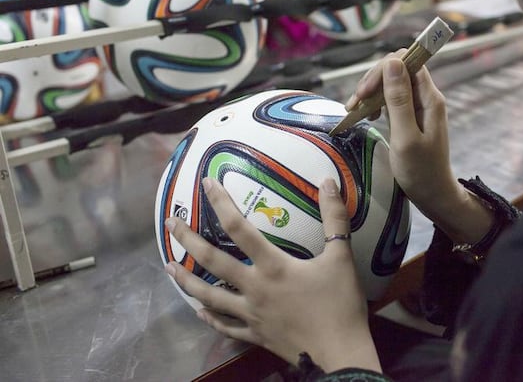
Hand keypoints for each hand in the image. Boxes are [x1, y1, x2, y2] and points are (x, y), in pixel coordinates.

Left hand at [164, 177, 380, 372]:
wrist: (340, 352)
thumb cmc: (340, 303)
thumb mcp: (341, 256)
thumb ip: (335, 219)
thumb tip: (329, 182)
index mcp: (273, 266)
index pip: (239, 228)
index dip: (221, 203)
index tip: (206, 183)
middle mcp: (254, 288)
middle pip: (213, 261)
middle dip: (188, 240)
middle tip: (169, 223)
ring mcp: (251, 314)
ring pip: (210, 296)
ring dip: (186, 280)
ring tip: (168, 267)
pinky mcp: (256, 334)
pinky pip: (226, 326)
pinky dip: (210, 318)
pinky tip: (199, 312)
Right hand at [346, 53, 492, 243]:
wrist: (433, 194)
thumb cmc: (420, 171)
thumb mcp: (406, 137)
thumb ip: (399, 100)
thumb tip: (392, 63)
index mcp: (430, 98)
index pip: (406, 62)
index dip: (383, 70)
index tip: (364, 93)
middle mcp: (425, 97)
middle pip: (396, 69)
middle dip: (372, 81)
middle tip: (355, 104)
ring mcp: (418, 106)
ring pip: (391, 83)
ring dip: (370, 92)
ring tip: (355, 110)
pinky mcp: (409, 115)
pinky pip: (390, 98)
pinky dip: (375, 102)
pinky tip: (366, 115)